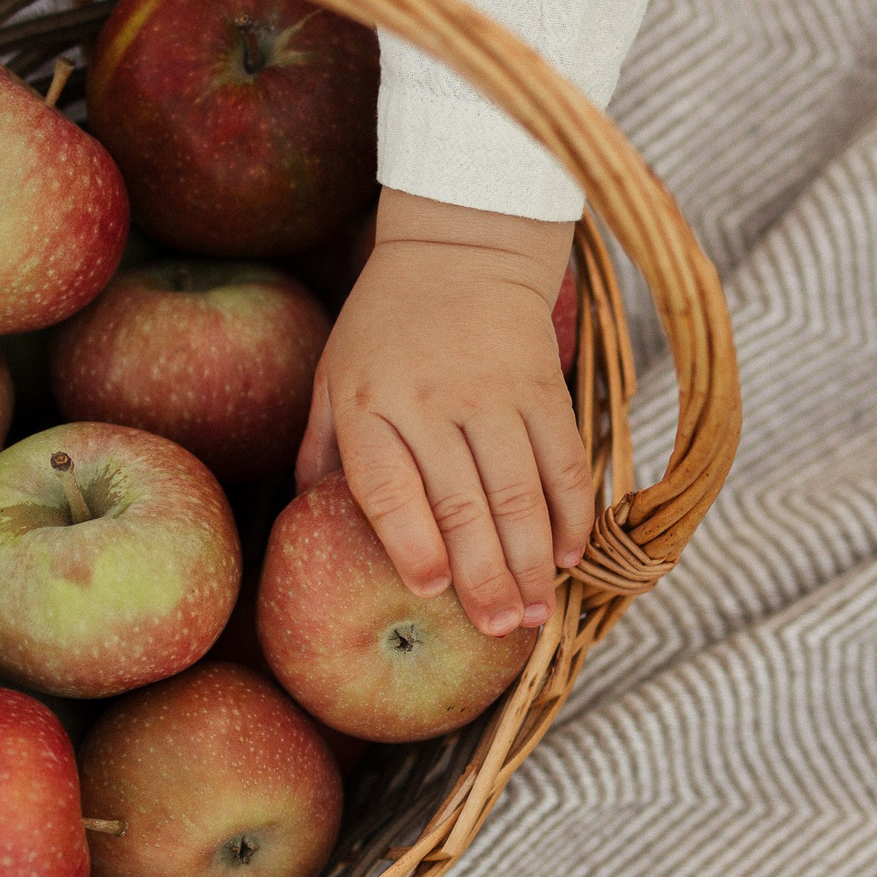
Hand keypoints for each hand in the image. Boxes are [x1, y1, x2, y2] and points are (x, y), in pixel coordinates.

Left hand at [297, 189, 593, 636]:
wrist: (462, 246)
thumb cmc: (385, 325)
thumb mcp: (335, 374)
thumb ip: (323, 447)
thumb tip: (305, 520)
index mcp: (369, 403)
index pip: (390, 485)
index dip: (411, 542)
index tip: (429, 591)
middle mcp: (430, 399)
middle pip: (463, 502)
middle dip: (484, 574)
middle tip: (497, 631)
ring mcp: (492, 391)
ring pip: (520, 490)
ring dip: (532, 560)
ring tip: (535, 615)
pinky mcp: (542, 385)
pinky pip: (563, 459)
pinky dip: (571, 512)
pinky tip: (569, 556)